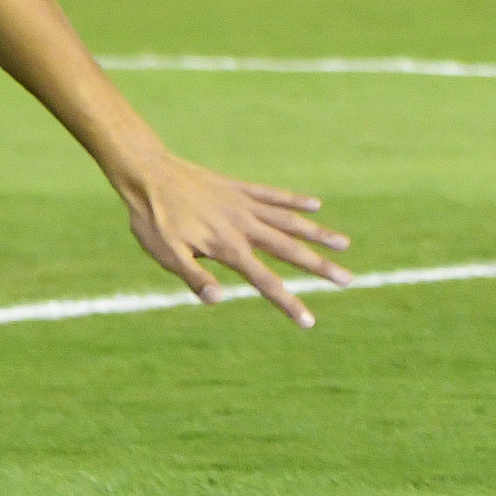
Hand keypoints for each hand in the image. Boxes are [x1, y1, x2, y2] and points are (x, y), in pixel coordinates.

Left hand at [116, 149, 350, 327]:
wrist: (146, 173)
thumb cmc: (152, 219)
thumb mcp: (165, 254)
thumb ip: (193, 277)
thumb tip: (219, 300)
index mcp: (228, 248)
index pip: (265, 282)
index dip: (288, 303)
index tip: (309, 322)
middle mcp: (243, 226)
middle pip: (290, 250)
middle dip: (320, 267)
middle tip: (348, 280)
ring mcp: (244, 204)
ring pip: (290, 221)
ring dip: (318, 233)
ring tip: (345, 243)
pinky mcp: (238, 187)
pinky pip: (272, 194)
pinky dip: (295, 200)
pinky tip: (316, 203)